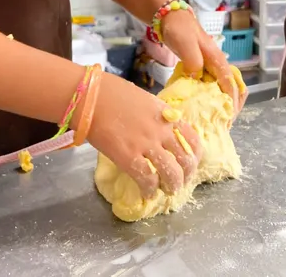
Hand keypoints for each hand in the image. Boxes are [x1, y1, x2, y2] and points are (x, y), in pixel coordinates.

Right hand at [84, 73, 204, 198]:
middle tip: (178, 182)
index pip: (193, 140)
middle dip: (185, 176)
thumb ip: (157, 117)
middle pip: (185, 160)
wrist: (90, 96)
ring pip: (171, 173)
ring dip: (171, 186)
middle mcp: (162, 131)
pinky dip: (149, 189)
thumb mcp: (146, 100)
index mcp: (167, 115)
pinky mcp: (128, 156)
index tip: (190, 164)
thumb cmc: (113, 93)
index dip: (195, 157)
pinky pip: (146, 178)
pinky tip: (146, 193)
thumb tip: (161, 132)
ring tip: (166, 191)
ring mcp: (146, 144)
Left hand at [160, 10, 247, 118]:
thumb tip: (197, 79)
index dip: (232, 101)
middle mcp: (216, 63)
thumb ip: (193, 62)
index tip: (230, 118)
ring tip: (213, 118)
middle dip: (230, 105)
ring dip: (218, 102)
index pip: (230, 83)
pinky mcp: (198, 66)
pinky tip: (198, 104)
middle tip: (223, 122)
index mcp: (217, 59)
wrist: (169, 17)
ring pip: (218, 87)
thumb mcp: (187, 45)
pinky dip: (206, 95)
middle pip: (230, 87)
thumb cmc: (180, 30)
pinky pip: (206, 84)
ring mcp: (207, 65)